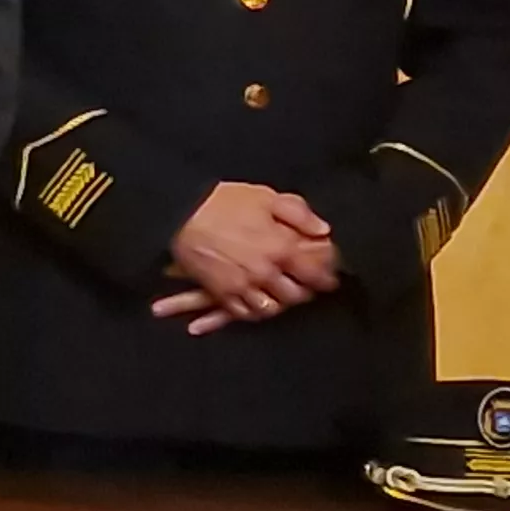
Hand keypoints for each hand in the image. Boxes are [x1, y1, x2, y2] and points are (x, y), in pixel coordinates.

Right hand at [151, 182, 338, 333]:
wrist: (180, 212)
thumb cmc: (223, 202)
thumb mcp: (265, 197)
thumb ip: (299, 213)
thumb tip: (322, 230)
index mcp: (280, 248)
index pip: (314, 274)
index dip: (326, 278)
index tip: (328, 278)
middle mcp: (264, 272)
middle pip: (295, 296)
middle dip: (303, 292)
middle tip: (304, 286)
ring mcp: (242, 286)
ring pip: (271, 309)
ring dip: (278, 303)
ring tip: (280, 295)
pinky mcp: (221, 292)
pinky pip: (243, 313)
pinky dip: (253, 311)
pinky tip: (256, 302)